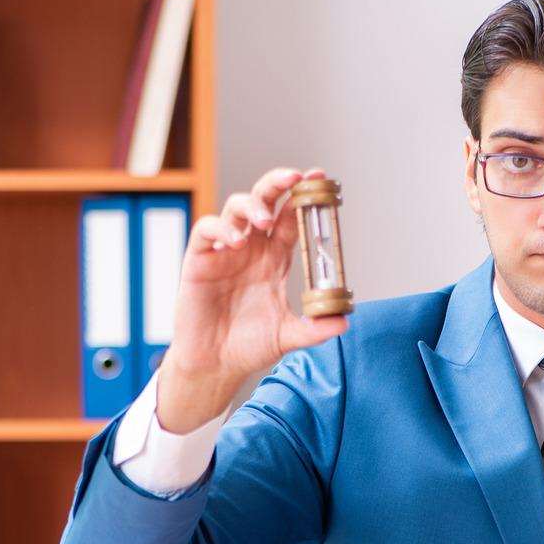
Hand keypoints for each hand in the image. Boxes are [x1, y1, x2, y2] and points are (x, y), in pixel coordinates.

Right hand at [156, 167, 348, 433]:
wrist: (216, 364)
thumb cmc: (249, 345)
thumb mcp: (288, 336)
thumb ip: (315, 329)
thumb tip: (344, 322)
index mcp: (273, 259)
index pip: (289, 218)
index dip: (303, 198)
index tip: (320, 180)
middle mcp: (251, 249)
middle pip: (263, 201)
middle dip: (278, 184)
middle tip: (295, 178)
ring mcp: (224, 252)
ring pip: (235, 209)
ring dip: (252, 206)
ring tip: (264, 220)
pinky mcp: (199, 260)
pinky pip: (207, 231)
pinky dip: (221, 229)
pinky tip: (237, 241)